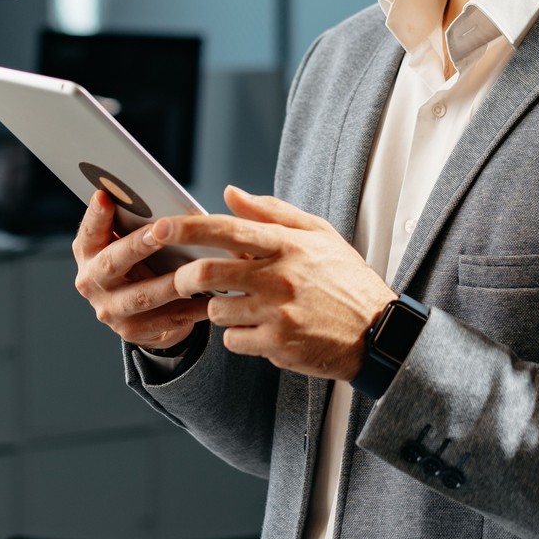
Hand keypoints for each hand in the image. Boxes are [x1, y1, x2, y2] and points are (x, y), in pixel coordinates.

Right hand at [70, 189, 211, 351]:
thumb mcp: (126, 241)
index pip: (88, 232)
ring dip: (171, 281)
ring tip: (196, 269)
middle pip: (111, 263)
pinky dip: (192, 308)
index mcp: (87, 253)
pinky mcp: (133, 331)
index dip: (95, 216)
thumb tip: (149, 195)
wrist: (139, 313)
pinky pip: (167, 319)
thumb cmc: (138, 261)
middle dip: (137, 246)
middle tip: (160, 231)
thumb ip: (131, 222)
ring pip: (143, 295)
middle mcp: (91, 282)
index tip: (105, 196)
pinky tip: (213, 299)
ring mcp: (110, 310)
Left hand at [165, 185, 396, 381]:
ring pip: (216, 310)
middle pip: (206, 273)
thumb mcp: (319, 234)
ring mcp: (278, 313)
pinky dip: (238, 336)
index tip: (160, 228)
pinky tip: (259, 329)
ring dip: (219, 309)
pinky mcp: (278, 345)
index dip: (186, 228)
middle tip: (187, 280)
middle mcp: (280, 277)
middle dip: (186, 277)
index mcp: (288, 245)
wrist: (379, 332)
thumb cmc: (345, 278)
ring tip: (242, 306)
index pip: (227, 230)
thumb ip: (271, 212)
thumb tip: (229, 193)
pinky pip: (232, 340)